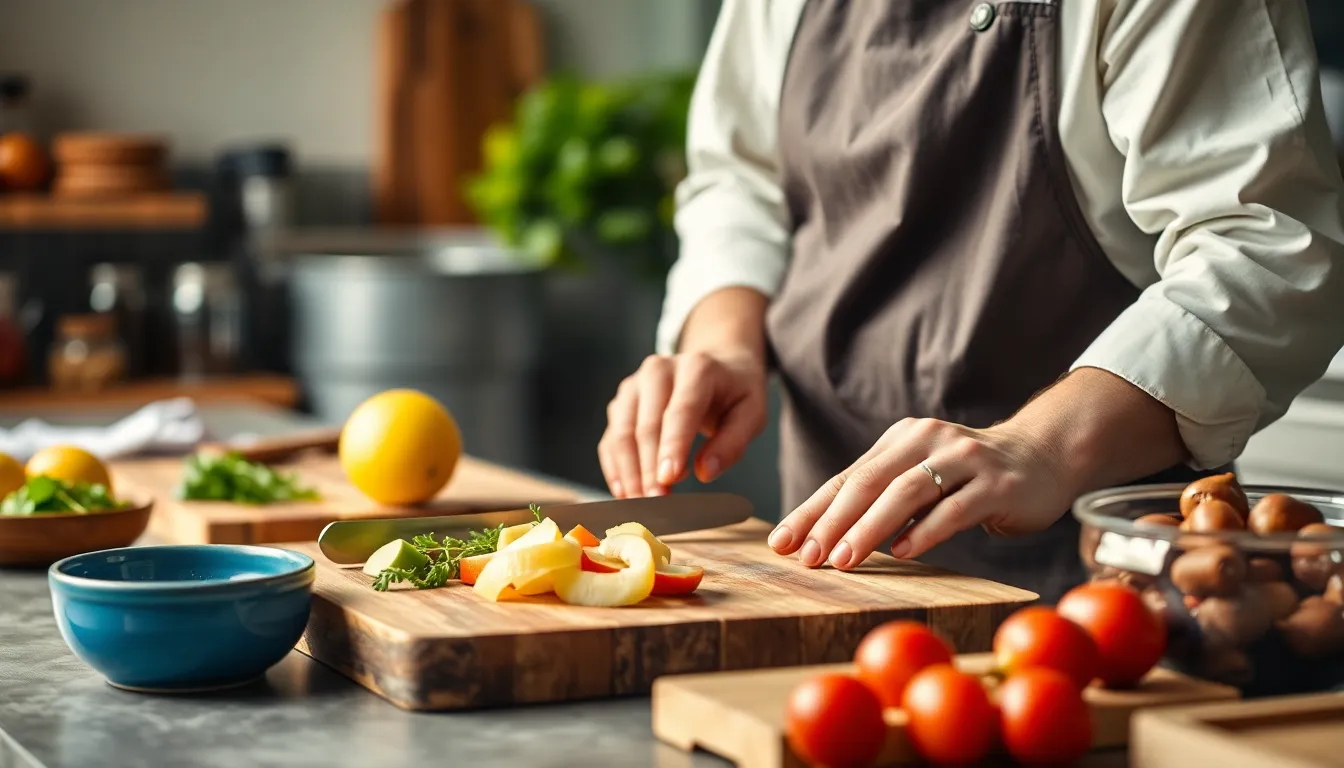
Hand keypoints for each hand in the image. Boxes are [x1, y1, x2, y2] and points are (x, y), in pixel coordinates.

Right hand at [598, 349, 767, 497]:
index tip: (668, 479)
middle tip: (657, 503)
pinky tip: (625, 491)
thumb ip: (733, 442)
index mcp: (697, 368)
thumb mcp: (751, 413)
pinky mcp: (621, 403)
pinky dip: (616, 468)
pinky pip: (611, 439)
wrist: (716, 368)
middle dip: (649, 468)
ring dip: (630, 472)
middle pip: (646, 424)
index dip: (673, 446)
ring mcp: (634, 386)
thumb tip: (705, 472)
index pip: (680, 411)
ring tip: (642, 502)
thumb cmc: (734, 395)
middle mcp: (659, 370)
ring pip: (622, 433)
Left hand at [767, 369, 1186, 569]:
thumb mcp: (922, 475)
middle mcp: (928, 441)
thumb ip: (882, 496)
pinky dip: (925, 531)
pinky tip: (902, 553)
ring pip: (907, 493)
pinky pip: (954, 509)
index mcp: (901, 440)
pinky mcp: (997, 483)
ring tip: (844, 558)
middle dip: (832, 521)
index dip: (811, 510)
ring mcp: (965, 459)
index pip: (846, 478)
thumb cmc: (971, 475)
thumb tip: (825, 535)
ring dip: (870, 528)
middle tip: (807, 556)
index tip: (783, 542)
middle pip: (868, 482)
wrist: (1044, 454)